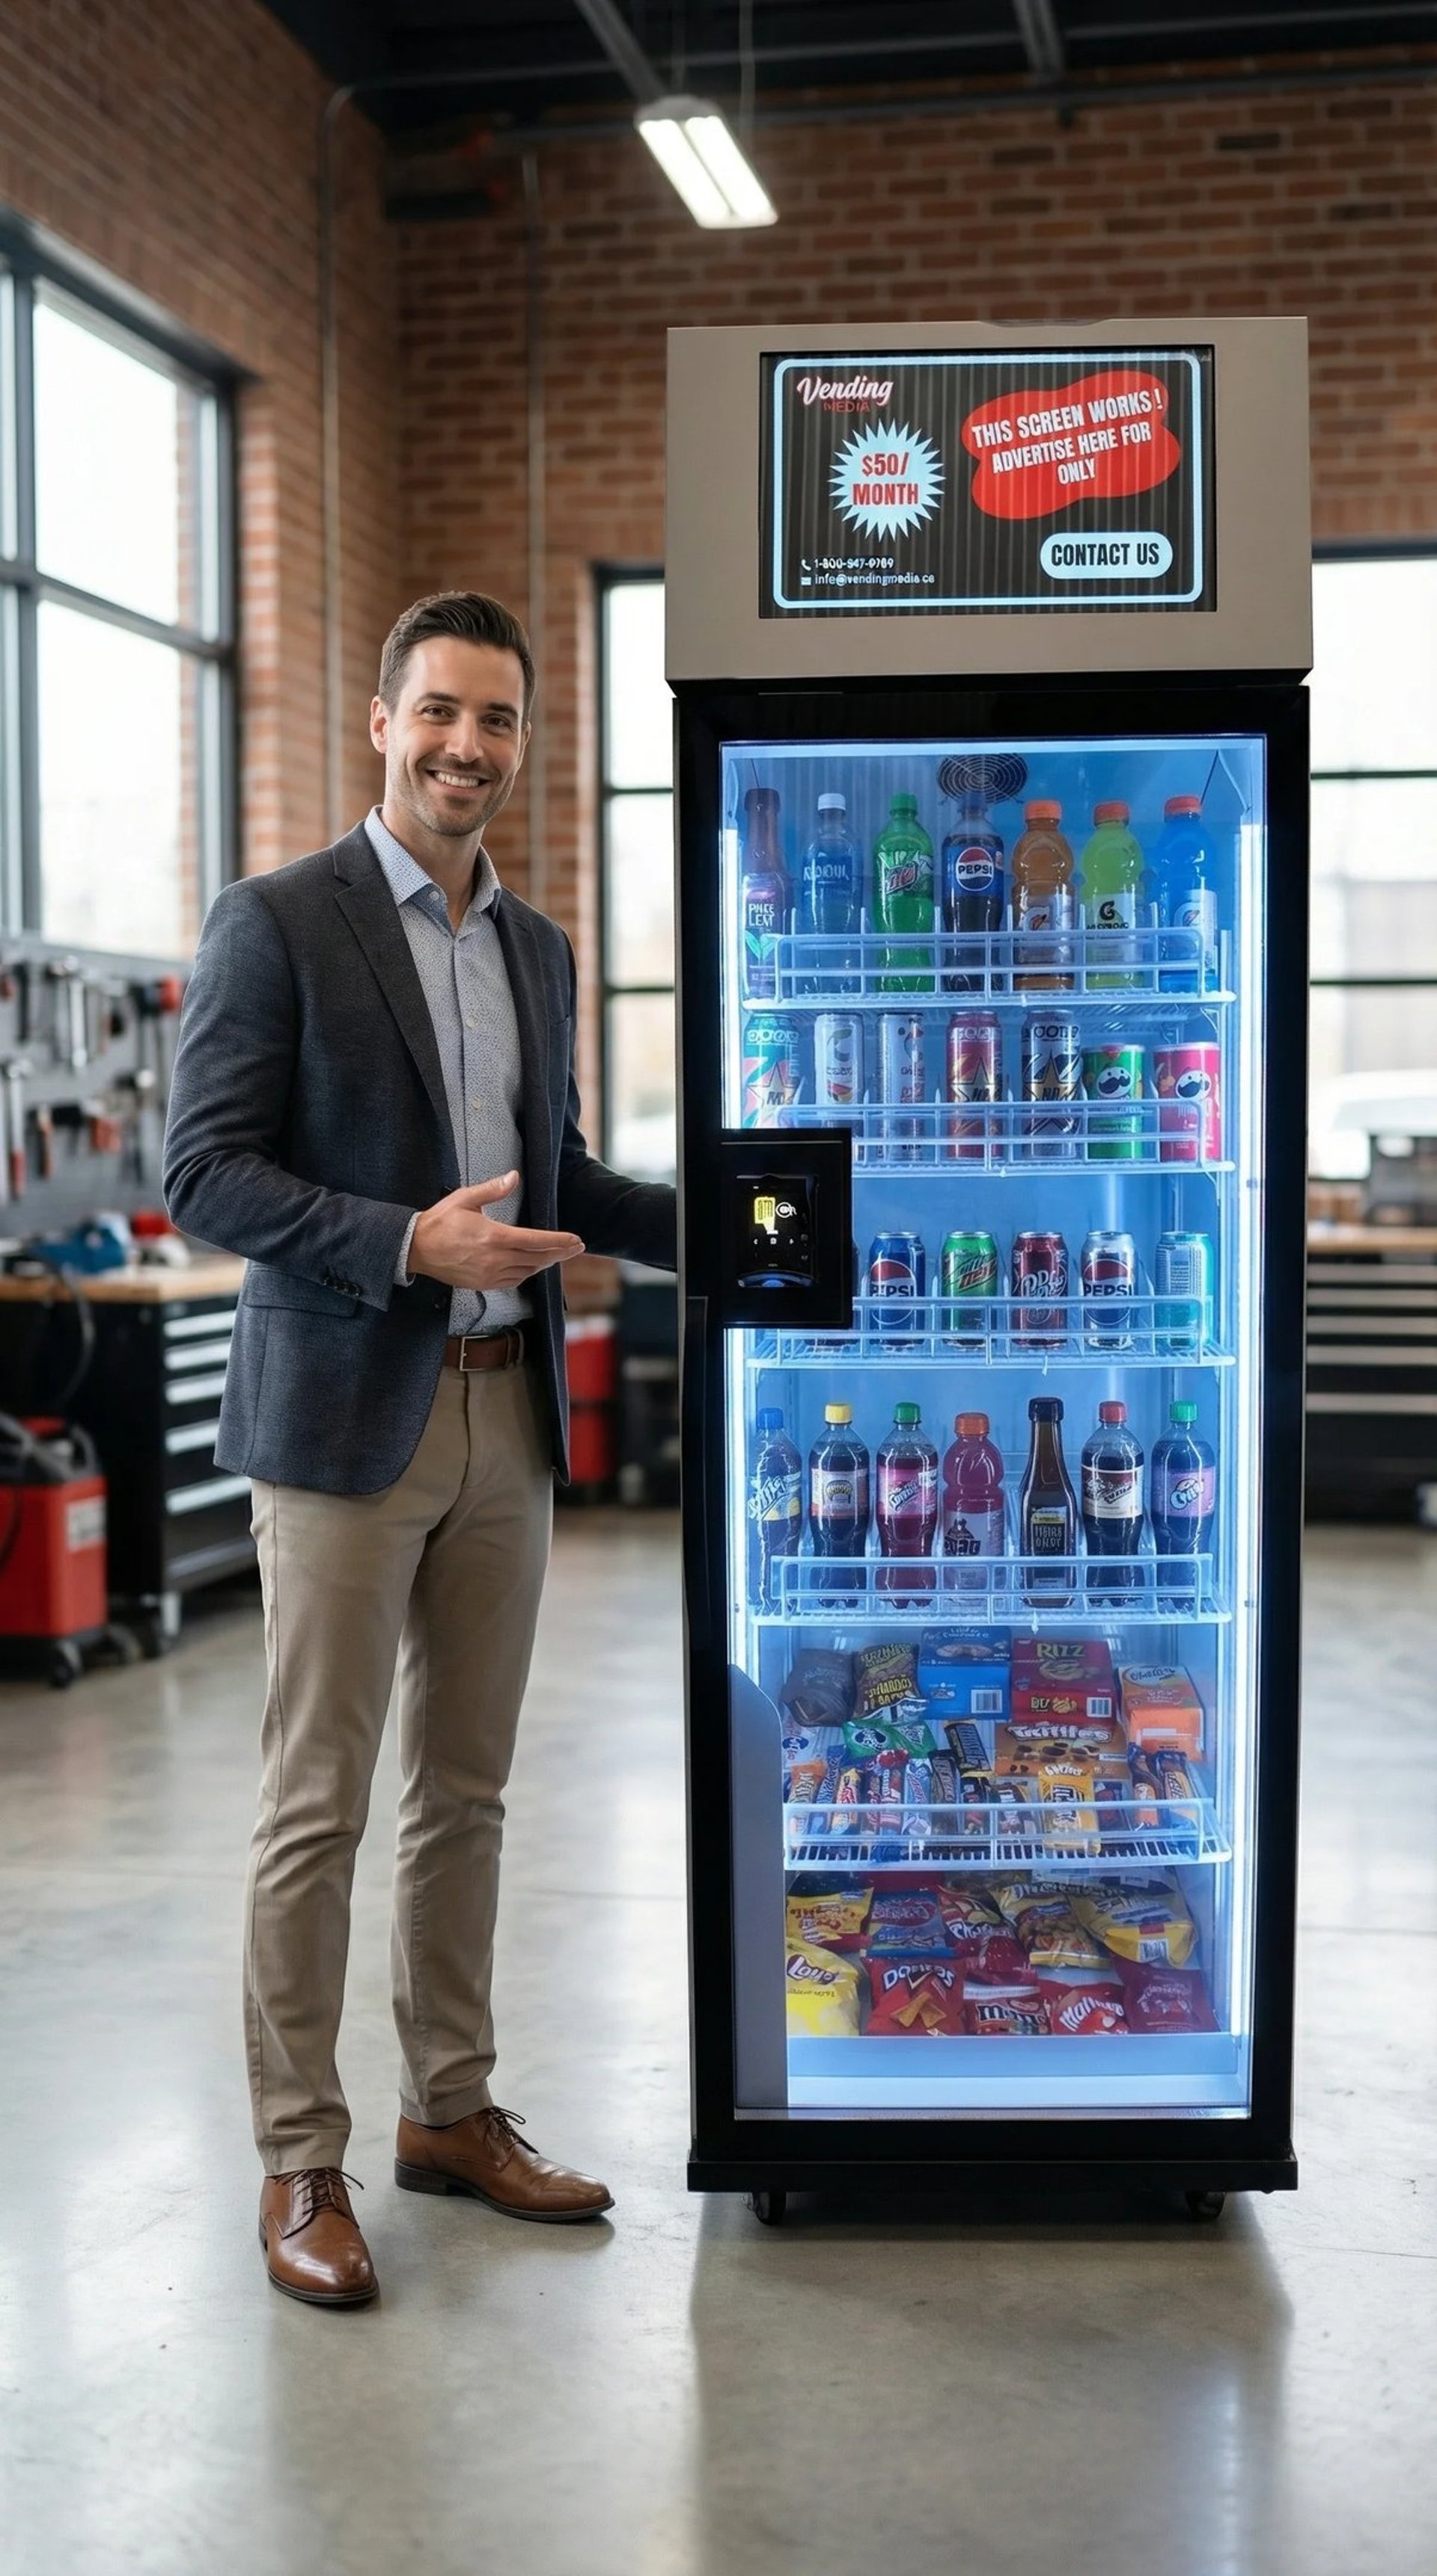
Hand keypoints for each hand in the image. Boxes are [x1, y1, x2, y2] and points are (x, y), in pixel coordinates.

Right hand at [408, 1171, 583, 1290]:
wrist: (416, 1249)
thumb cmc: (439, 1222)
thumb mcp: (465, 1198)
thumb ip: (492, 1189)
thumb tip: (514, 1177)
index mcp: (493, 1237)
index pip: (536, 1241)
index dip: (559, 1241)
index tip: (575, 1240)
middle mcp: (495, 1259)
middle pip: (537, 1259)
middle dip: (559, 1253)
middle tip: (576, 1248)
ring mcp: (489, 1275)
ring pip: (527, 1272)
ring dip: (543, 1264)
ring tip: (556, 1255)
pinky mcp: (482, 1284)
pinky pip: (513, 1282)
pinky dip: (526, 1274)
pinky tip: (531, 1267)